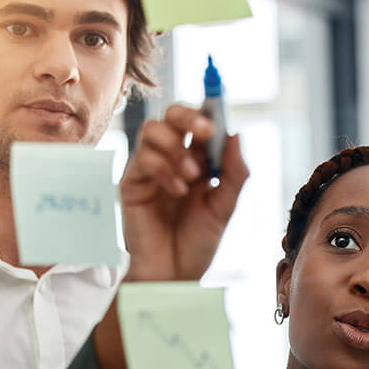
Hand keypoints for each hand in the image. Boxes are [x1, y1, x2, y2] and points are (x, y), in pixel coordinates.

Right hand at [119, 104, 248, 280]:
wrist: (174, 275)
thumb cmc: (199, 242)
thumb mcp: (225, 207)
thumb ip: (234, 173)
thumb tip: (236, 134)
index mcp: (199, 157)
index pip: (201, 120)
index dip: (209, 104)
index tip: (219, 93)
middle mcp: (173, 157)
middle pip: (172, 114)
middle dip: (189, 116)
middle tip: (205, 132)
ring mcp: (150, 168)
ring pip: (153, 129)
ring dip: (176, 148)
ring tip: (194, 177)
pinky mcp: (132, 183)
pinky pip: (143, 159)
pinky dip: (165, 170)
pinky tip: (178, 191)